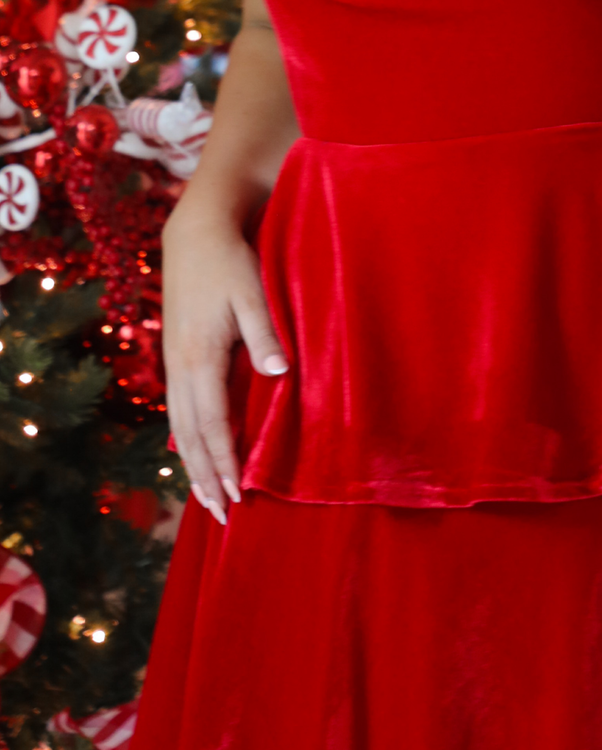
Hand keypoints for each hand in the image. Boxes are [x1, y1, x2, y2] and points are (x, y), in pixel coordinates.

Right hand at [162, 205, 288, 525]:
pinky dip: (186, 439)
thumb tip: (279, 373)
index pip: (212, 423)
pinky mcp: (176, 355)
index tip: (238, 495)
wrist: (195, 232)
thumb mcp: (253, 291)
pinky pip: (178, 410)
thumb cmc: (231, 261)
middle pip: (189, 436)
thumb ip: (266, 332)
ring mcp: (174, 362)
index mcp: (200, 357)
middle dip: (204, 477)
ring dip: (192, 464)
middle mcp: (181, 366)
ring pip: (179, 426)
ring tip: (205, 498)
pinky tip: (193, 453)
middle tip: (221, 516)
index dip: (225, 461)